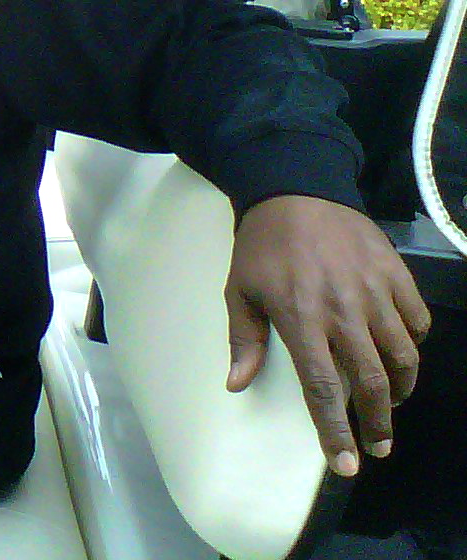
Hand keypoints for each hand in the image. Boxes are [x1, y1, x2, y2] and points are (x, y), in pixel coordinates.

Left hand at [226, 195, 429, 477]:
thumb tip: (236, 384)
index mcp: (300, 317)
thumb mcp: (239, 289)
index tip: (347, 464)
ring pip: (403, 356)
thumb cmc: (261, 245)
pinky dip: (415, 344)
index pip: (322, 388)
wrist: (294, 189)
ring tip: (389, 405)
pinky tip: (402, 354)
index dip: (335, 431)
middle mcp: (343, 310)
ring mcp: (374, 291)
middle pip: (371, 381)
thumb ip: (244, 339)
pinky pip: (417, 320)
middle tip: (378, 446)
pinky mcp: (396, 273)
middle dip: (377, 422)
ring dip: (400, 389)